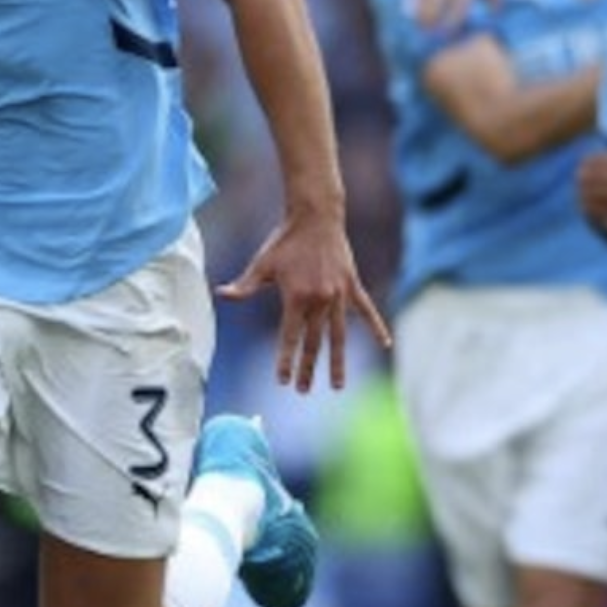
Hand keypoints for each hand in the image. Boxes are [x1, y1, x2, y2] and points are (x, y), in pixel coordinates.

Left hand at [221, 211, 388, 393]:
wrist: (315, 216)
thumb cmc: (285, 240)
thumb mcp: (262, 264)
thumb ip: (244, 286)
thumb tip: (220, 294)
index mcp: (297, 298)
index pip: (290, 337)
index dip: (286, 360)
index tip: (283, 381)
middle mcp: (321, 300)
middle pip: (314, 342)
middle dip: (308, 368)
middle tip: (303, 390)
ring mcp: (340, 294)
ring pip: (339, 335)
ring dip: (338, 362)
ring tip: (339, 385)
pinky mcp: (352, 285)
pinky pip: (367, 311)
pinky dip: (377, 327)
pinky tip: (386, 344)